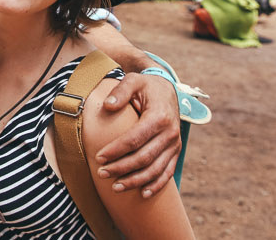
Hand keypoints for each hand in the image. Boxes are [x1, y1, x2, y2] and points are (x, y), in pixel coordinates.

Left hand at [93, 72, 180, 197]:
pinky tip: (143, 193)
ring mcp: (175, 144)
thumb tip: (107, 106)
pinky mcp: (176, 151)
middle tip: (102, 173)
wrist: (167, 89)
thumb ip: (120, 91)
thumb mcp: (133, 80)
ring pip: (155, 169)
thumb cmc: (146, 86)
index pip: (135, 139)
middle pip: (144, 157)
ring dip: (135, 180)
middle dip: (121, 168)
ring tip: (115, 187)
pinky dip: (156, 185)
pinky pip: (167, 172)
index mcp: (159, 116)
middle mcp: (170, 133)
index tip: (99, 157)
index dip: (116, 150)